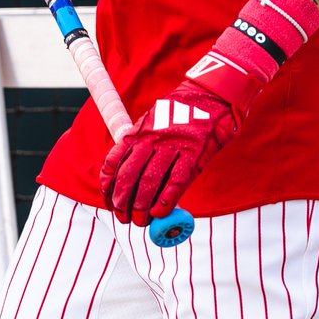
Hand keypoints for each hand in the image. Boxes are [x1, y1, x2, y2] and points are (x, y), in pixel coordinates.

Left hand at [100, 79, 245, 225]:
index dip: (108, 184)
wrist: (210, 96)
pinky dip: (165, 201)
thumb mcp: (153, 120)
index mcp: (140, 131)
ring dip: (141, 208)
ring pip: (149, 182)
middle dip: (122, 202)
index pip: (114, 161)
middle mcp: (152, 139)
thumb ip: (141, 143)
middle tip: (123, 217)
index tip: (108, 199)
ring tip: (140, 221)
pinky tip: (160, 213)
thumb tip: (130, 174)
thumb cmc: (181, 112)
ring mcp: (173, 146)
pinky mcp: (193, 154)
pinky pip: (176, 182)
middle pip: (129, 176)